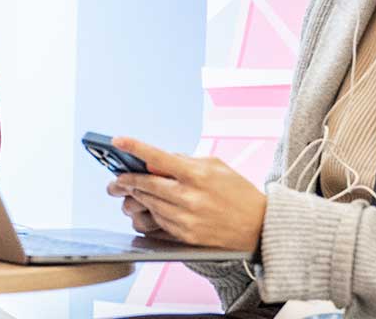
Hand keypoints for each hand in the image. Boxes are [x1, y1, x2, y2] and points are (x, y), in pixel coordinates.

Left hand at [107, 136, 265, 252]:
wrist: (258, 227)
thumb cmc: (237, 192)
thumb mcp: (216, 167)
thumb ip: (186, 161)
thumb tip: (158, 160)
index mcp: (198, 175)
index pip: (158, 157)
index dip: (135, 147)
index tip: (117, 140)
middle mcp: (189, 197)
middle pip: (146, 184)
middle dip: (126, 179)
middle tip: (116, 177)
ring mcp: (186, 218)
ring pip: (149, 203)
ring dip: (137, 195)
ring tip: (130, 190)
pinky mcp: (185, 234)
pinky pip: (158, 220)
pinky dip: (152, 211)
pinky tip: (150, 205)